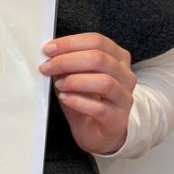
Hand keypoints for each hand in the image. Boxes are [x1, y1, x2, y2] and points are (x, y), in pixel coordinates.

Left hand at [40, 33, 135, 154]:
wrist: (98, 132)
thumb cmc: (87, 100)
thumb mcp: (75, 76)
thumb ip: (67, 64)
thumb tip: (50, 53)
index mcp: (117, 58)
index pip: (97, 41)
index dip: (70, 43)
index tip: (48, 49)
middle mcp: (125, 75)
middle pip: (100, 59)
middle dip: (68, 60)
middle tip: (47, 67)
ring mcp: (124, 98)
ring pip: (104, 82)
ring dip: (75, 81)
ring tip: (58, 85)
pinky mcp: (118, 119)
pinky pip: (100, 108)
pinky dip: (78, 101)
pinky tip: (65, 98)